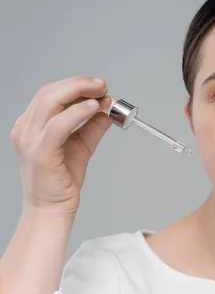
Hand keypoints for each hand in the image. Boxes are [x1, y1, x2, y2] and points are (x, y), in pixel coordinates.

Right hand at [11, 76, 112, 216]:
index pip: (51, 93)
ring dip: (80, 91)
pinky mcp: (41, 153)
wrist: (51, 209)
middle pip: (50, 92)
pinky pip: (59, 124)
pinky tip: (94, 108)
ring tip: (101, 93)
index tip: (99, 86)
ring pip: (51, 101)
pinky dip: (78, 112)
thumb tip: (110, 108)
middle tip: (102, 85)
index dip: (76, 85)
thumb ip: (93, 125)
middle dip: (79, 84)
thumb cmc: (61, 180)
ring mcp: (29, 140)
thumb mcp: (81, 145)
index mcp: (30, 125)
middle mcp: (25, 129)